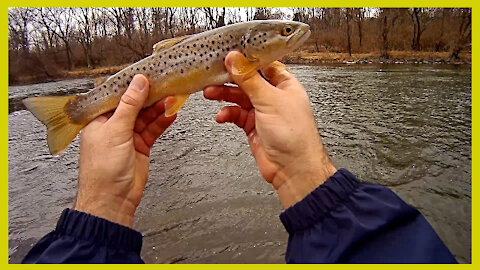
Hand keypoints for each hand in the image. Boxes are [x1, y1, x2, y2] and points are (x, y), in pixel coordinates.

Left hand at [74, 75, 176, 226]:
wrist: (112, 200)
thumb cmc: (103, 169)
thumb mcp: (116, 130)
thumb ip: (130, 105)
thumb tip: (138, 82)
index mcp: (98, 119)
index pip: (116, 95)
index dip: (130, 84)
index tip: (146, 73)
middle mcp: (112, 126)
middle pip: (133, 104)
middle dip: (149, 95)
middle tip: (165, 83)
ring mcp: (127, 136)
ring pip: (145, 117)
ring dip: (158, 108)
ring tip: (172, 98)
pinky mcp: (140, 147)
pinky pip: (152, 130)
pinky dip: (162, 122)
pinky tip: (171, 114)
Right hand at [204, 52, 336, 207]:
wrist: (293, 169)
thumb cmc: (293, 134)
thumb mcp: (269, 100)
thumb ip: (249, 79)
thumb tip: (234, 58)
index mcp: (285, 84)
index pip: (263, 64)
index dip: (246, 58)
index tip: (228, 54)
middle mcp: (274, 96)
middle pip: (247, 80)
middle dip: (229, 78)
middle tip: (212, 74)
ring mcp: (262, 111)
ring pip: (239, 97)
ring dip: (224, 95)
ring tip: (209, 93)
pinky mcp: (252, 126)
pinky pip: (236, 115)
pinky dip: (227, 114)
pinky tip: (221, 116)